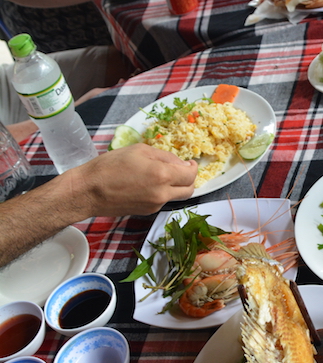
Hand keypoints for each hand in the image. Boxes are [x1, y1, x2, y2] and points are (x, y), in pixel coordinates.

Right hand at [75, 143, 197, 215]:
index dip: (193, 168)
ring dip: (176, 186)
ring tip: (162, 174)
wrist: (89, 192)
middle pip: (189, 190)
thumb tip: (181, 163)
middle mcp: (162, 194)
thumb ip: (164, 156)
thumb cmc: (109, 166)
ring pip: (177, 197)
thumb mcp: (139, 150)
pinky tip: (148, 183)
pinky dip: (162, 192)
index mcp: (162, 175)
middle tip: (181, 170)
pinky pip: (162, 201)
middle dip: (189, 179)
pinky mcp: (147, 212)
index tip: (190, 162)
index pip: (191, 175)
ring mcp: (155, 205)